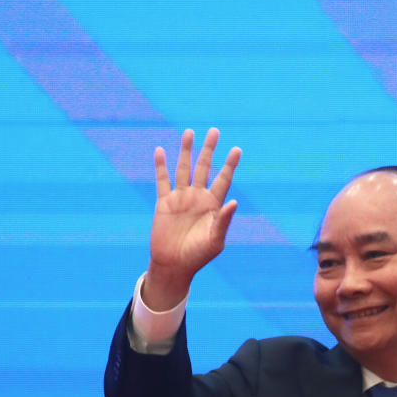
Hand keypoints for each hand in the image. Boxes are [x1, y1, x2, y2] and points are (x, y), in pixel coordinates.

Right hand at [143, 127, 240, 310]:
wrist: (174, 265)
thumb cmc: (198, 256)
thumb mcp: (215, 240)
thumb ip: (223, 221)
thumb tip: (234, 202)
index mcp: (213, 205)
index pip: (223, 179)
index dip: (230, 164)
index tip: (237, 149)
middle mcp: (198, 197)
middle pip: (205, 167)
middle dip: (209, 150)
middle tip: (214, 131)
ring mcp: (181, 198)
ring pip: (184, 169)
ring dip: (186, 151)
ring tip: (189, 132)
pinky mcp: (164, 203)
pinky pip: (162, 181)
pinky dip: (161, 166)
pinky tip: (160, 151)